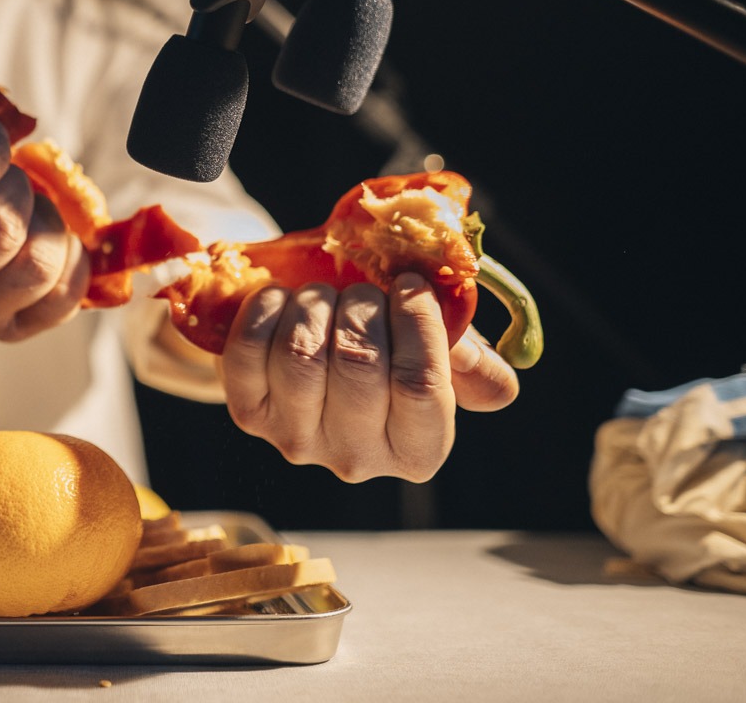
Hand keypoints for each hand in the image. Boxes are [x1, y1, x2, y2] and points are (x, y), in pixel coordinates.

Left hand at [216, 274, 519, 482]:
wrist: (315, 349)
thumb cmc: (387, 349)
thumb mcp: (437, 357)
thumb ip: (471, 368)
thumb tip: (496, 386)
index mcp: (416, 451)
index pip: (421, 387)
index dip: (416, 324)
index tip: (410, 286)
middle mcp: (356, 458)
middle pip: (359, 367)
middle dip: (362, 309)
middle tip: (364, 292)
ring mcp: (296, 441)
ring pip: (301, 357)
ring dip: (315, 307)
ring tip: (326, 296)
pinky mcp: (249, 414)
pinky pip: (249, 352)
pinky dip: (267, 311)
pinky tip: (284, 300)